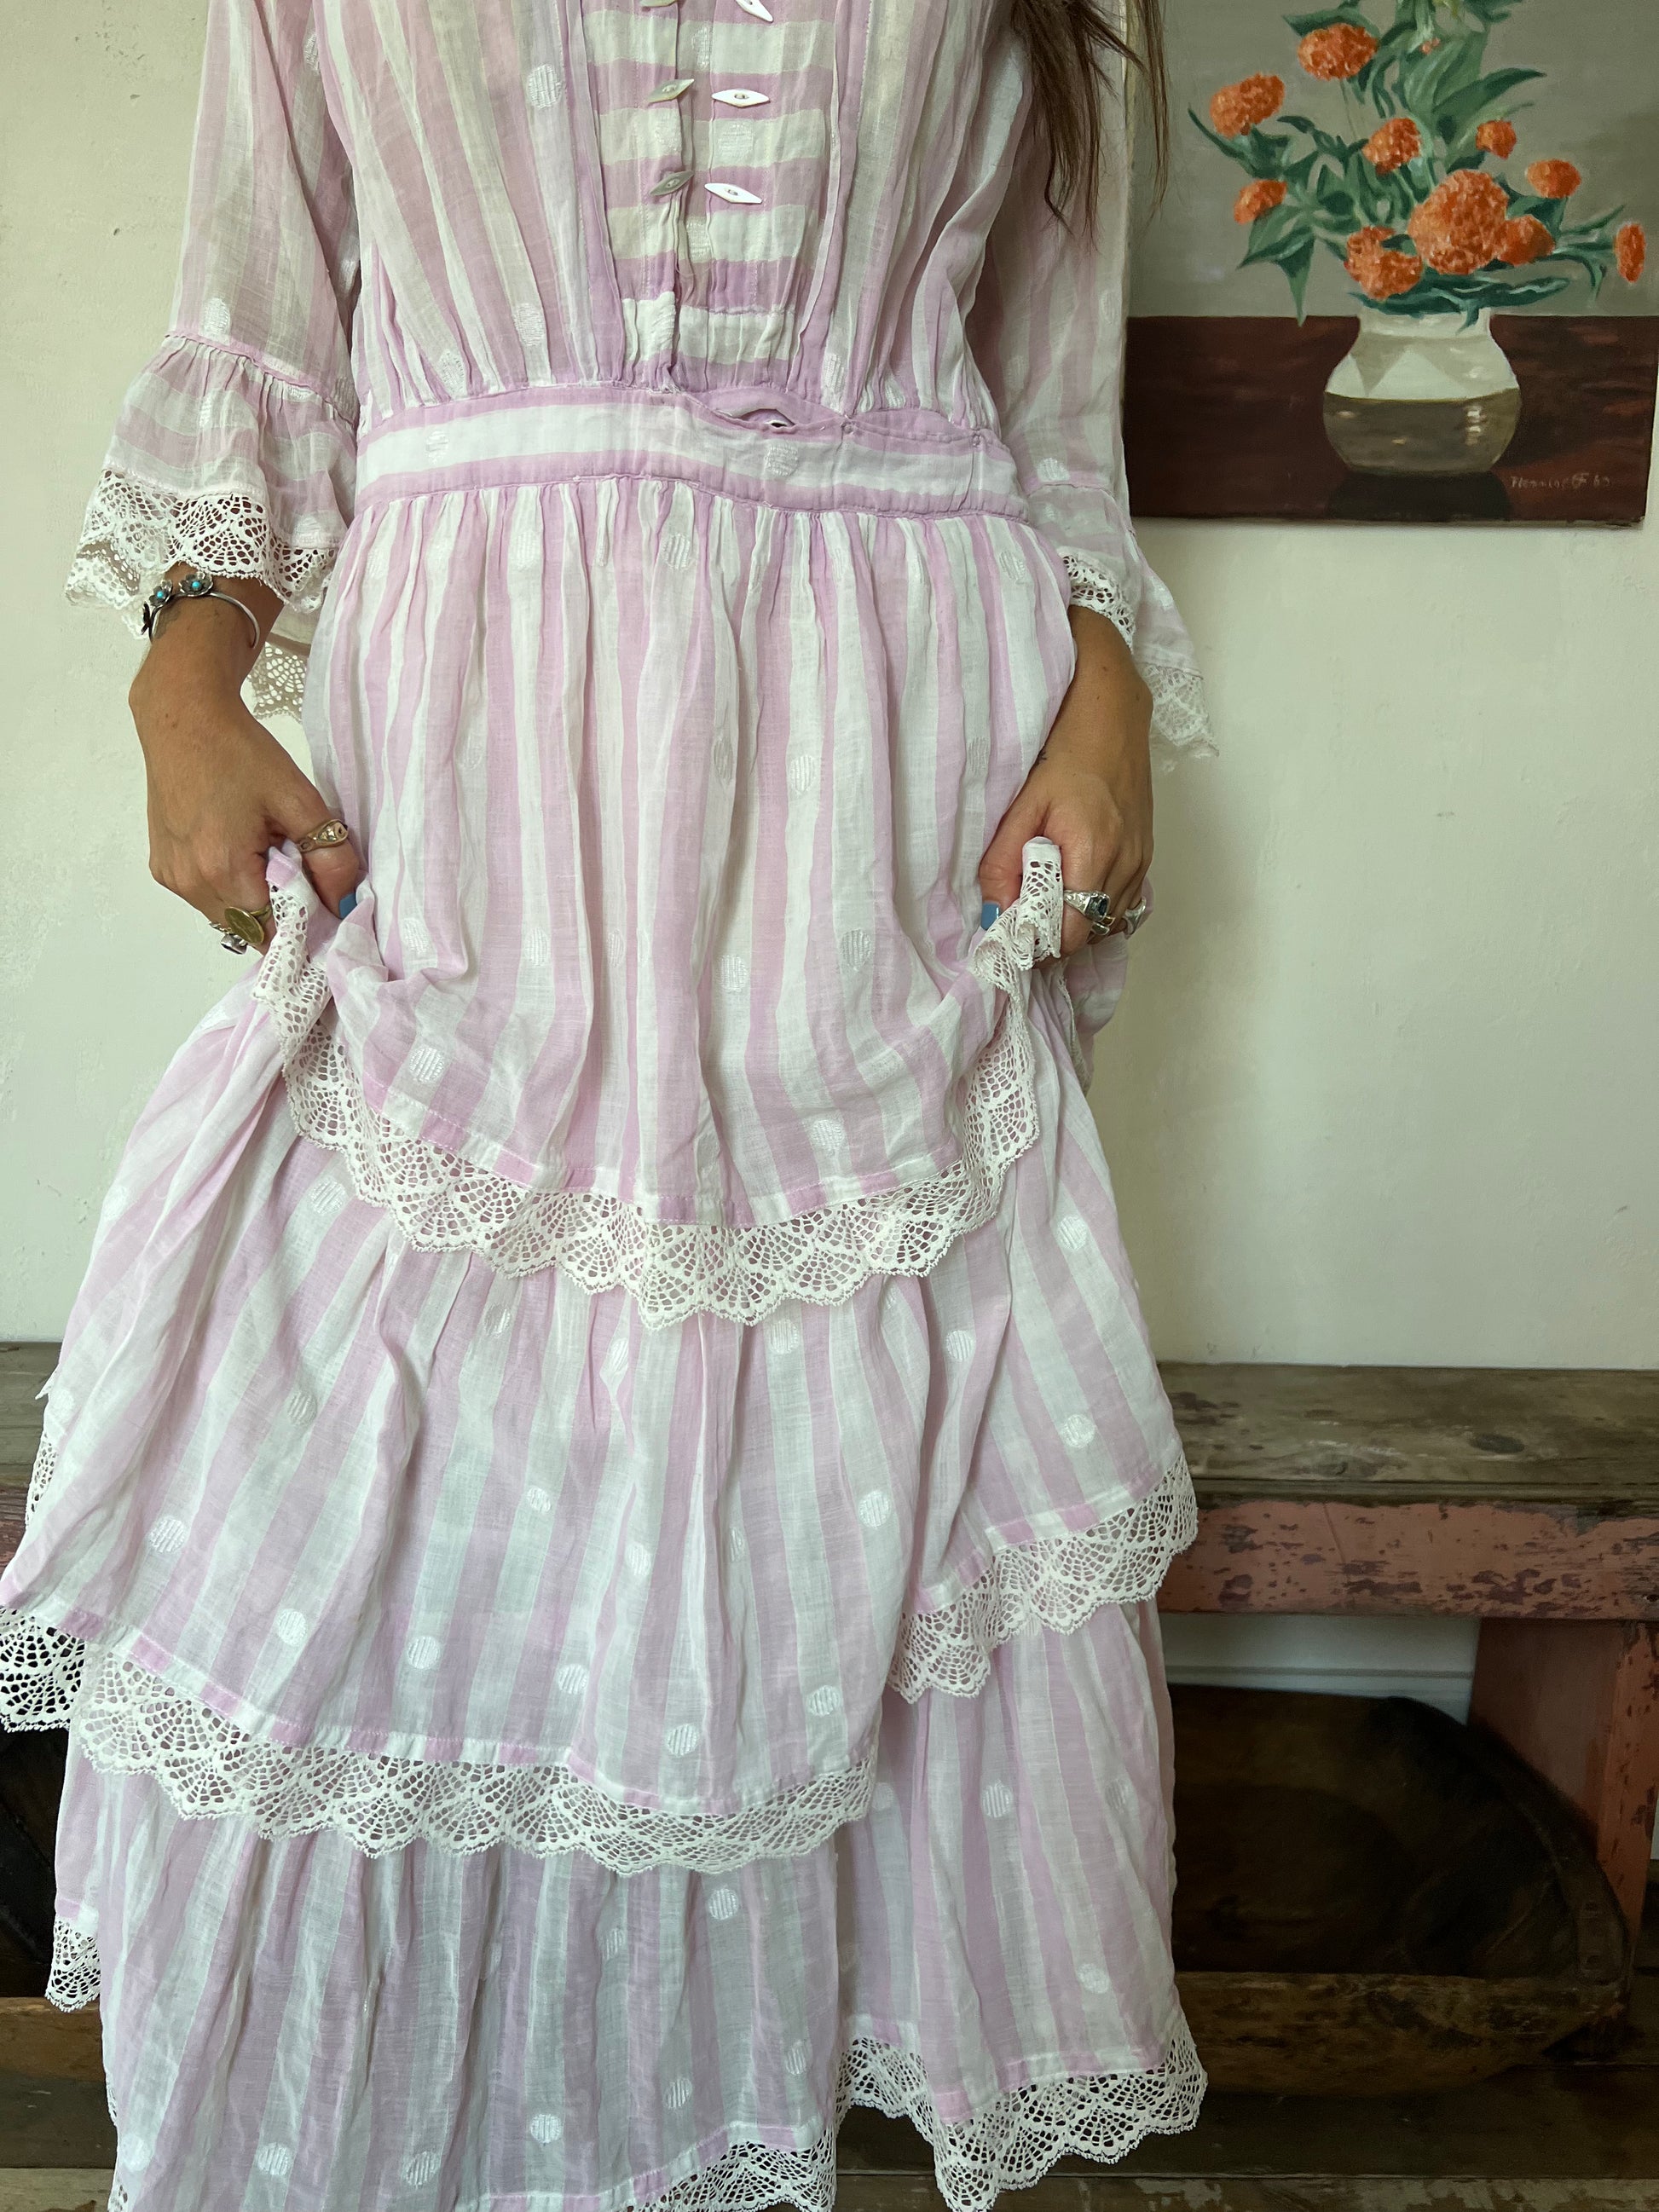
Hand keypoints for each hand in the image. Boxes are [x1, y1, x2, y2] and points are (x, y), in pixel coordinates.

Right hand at [127, 570, 362, 942]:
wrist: (182, 717)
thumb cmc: (241, 753)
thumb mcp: (299, 800)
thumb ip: (330, 858)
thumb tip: (346, 905)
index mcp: (224, 870)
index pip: (275, 933)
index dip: (305, 928)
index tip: (326, 909)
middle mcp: (191, 884)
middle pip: (251, 929)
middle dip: (281, 914)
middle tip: (301, 872)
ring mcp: (172, 878)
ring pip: (227, 916)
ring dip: (254, 900)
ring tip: (267, 853)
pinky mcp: (162, 867)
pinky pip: (205, 897)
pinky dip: (229, 885)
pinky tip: (239, 847)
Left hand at [978, 605, 1152, 959]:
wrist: (1113, 715)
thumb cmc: (1066, 751)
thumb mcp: (1024, 804)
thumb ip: (1004, 861)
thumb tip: (994, 912)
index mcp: (1093, 851)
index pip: (1069, 933)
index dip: (1038, 944)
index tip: (1011, 937)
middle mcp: (1125, 863)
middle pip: (1088, 935)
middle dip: (1053, 938)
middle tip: (1022, 922)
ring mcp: (1141, 861)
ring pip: (1107, 924)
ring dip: (1076, 924)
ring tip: (1045, 905)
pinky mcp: (1146, 855)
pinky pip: (1122, 905)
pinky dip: (1096, 910)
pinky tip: (1073, 891)